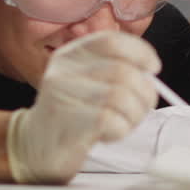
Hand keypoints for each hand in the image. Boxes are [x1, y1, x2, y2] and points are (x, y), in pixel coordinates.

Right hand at [7, 31, 159, 183]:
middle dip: (144, 94)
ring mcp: (61, 95)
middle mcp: (63, 70)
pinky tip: (109, 134)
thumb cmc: (73, 116)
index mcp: (71, 54)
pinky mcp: (65, 122)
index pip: (111, 41)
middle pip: (122, 72)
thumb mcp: (89, 83)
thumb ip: (115, 71)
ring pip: (120, 97)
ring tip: (125, 123)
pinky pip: (110, 120)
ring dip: (134, 115)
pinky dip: (121, 130)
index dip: (139, 52)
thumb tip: (150, 74)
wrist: (36, 148)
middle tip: (143, 108)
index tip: (153, 68)